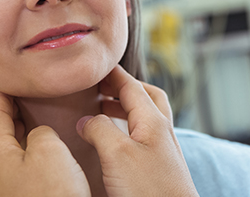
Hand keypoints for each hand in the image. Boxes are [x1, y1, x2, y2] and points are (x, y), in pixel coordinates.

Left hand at [0, 91, 90, 196]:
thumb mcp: (51, 152)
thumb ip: (41, 133)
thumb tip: (37, 135)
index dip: (3, 96)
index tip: (6, 83)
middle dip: (0, 117)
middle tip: (16, 104)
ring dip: (7, 139)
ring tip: (25, 130)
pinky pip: (4, 173)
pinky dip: (14, 158)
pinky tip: (30, 162)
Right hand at [76, 65, 198, 196]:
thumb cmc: (150, 191)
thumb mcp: (117, 154)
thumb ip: (100, 130)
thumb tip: (86, 120)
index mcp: (154, 121)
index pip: (132, 86)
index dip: (112, 74)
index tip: (95, 65)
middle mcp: (162, 132)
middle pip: (146, 97)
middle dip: (124, 88)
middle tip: (101, 87)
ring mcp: (163, 151)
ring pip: (145, 118)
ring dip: (124, 109)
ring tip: (101, 112)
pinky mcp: (160, 169)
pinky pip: (143, 138)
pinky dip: (127, 130)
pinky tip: (114, 143)